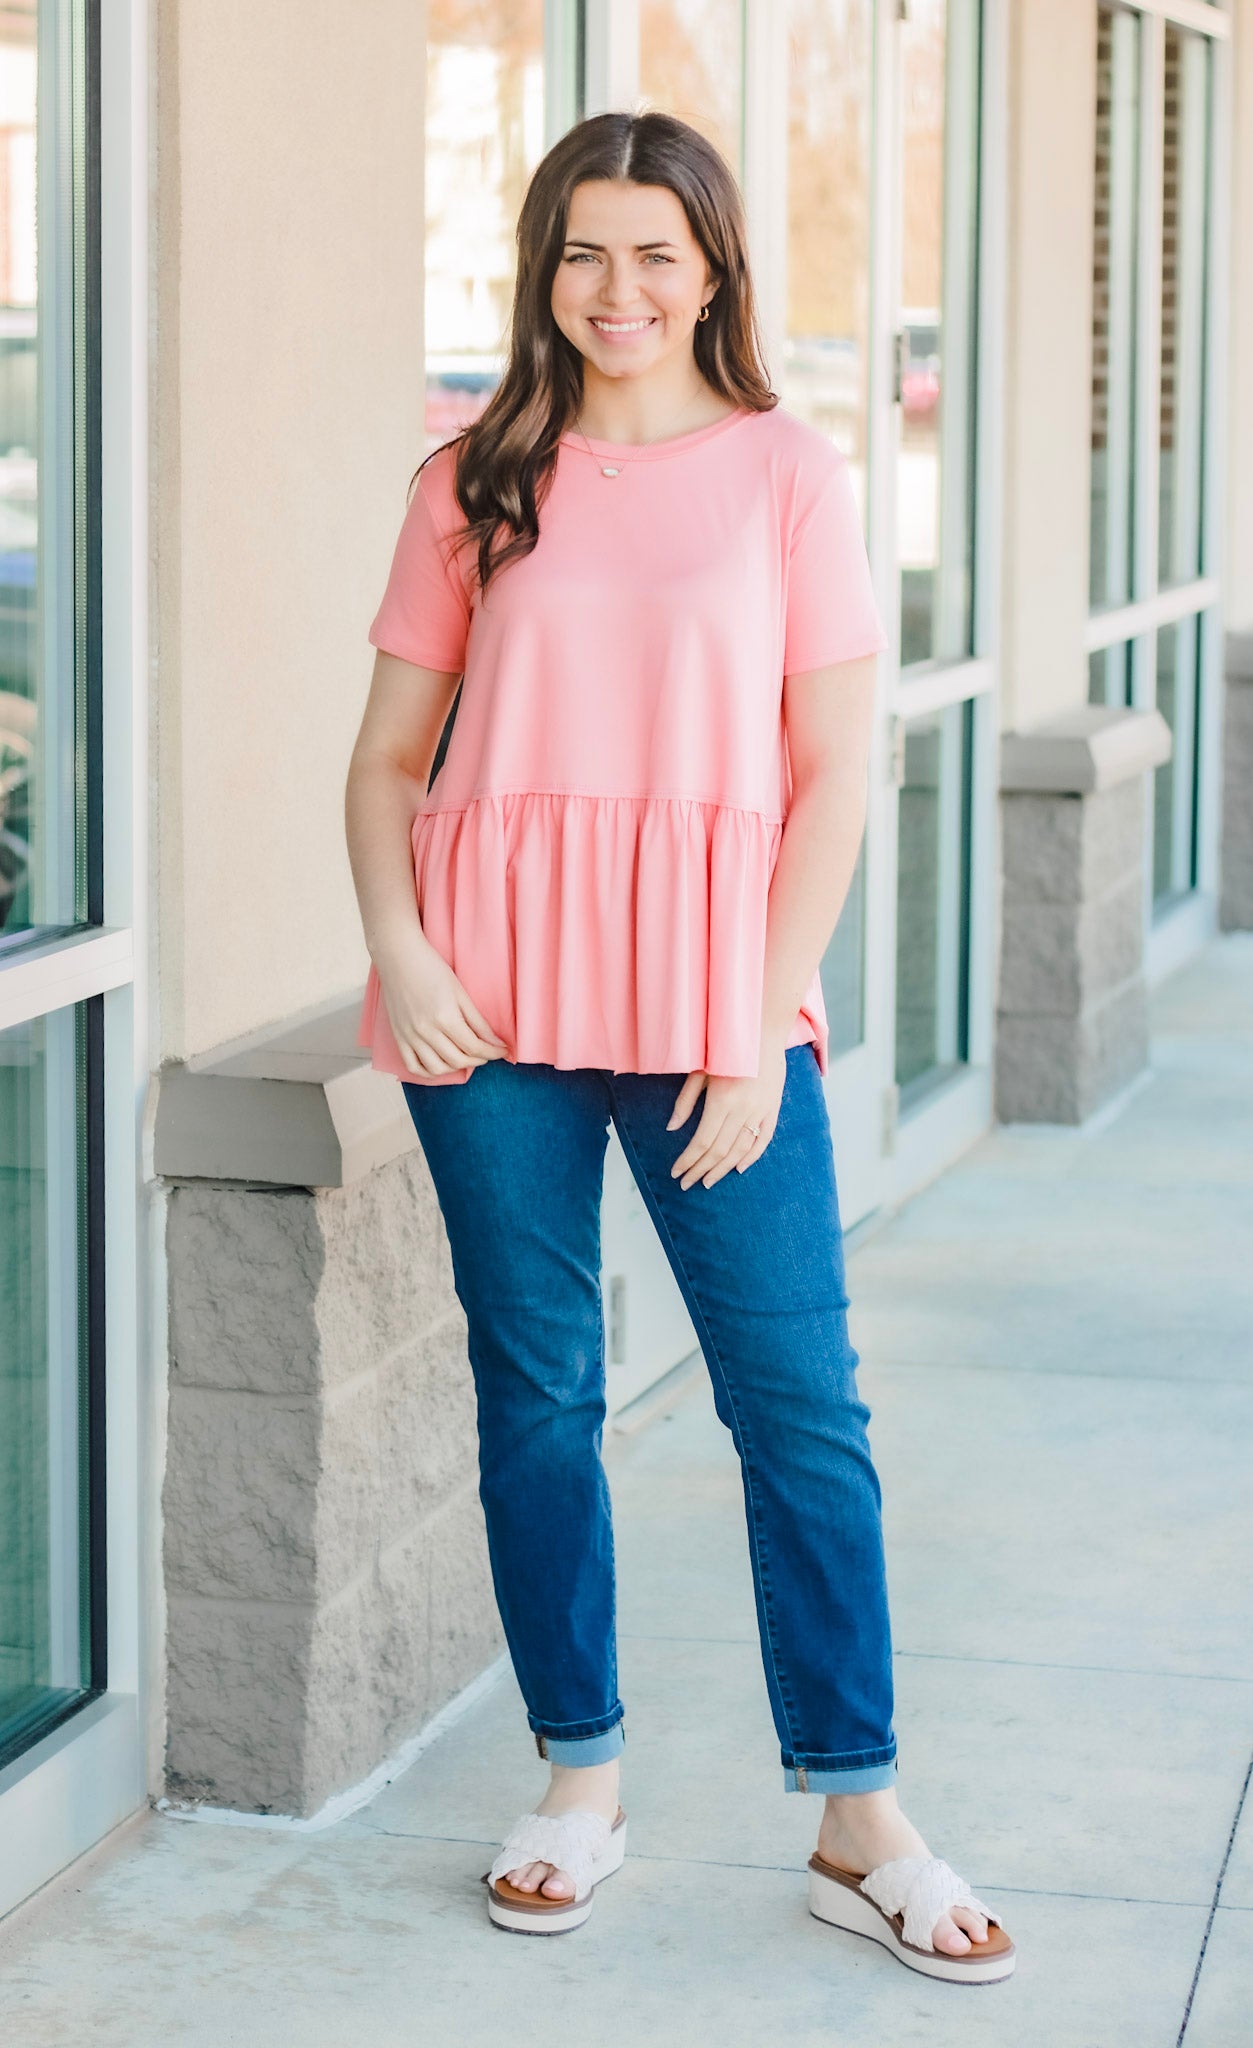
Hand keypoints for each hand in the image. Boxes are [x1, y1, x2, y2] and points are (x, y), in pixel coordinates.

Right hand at [373, 927, 511, 1077]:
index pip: (475, 1047)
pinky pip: (414, 1067)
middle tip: (488, 1053)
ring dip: (456, 1067)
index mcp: (445, 1018)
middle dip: (479, 1060)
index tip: (503, 1051)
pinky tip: (442, 1064)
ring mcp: (410, 1037)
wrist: (398, 958)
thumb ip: (478, 1021)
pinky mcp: (399, 1038)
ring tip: (466, 1057)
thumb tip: (495, 1042)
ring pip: (438, 1068)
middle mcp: (427, 1032)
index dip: (493, 1052)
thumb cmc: (431, 969)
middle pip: (459, 1060)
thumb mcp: (460, 992)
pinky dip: (429, 1071)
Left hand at [666, 1034, 788, 1188]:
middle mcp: (743, 1110)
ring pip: (740, 1150)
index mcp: (722, 1100)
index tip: (676, 1172)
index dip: (688, 1160)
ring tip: (708, 1181)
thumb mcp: (699, 1070)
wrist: (764, 1029)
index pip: (702, 1141)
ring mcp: (761, 1110)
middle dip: (700, 1170)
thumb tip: (672, 1128)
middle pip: (719, 1150)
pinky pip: (764, 1140)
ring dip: (722, 1168)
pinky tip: (738, 1168)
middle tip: (686, 1184)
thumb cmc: (724, 1047)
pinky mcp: (773, 1108)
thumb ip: (685, 1101)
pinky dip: (751, 1157)